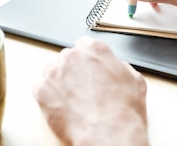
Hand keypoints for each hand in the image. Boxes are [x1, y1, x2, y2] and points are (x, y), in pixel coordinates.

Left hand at [33, 38, 148, 145]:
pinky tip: (64, 107)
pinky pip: (41, 89)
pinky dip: (49, 98)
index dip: (88, 60)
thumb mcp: (135, 80)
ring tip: (74, 100)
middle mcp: (72, 57)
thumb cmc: (122, 110)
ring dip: (60, 83)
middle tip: (84, 88)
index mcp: (94, 49)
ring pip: (52, 72)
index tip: (90, 69)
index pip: (85, 45)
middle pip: (68, 58)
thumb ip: (120, 67)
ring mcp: (54, 73)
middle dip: (74, 71)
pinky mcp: (42, 92)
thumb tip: (116, 68)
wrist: (108, 132)